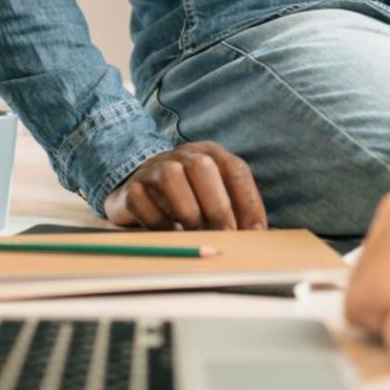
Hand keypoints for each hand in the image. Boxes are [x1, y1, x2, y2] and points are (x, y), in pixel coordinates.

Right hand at [104, 141, 267, 230]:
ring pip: (171, 178)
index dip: (248, 200)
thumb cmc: (188, 195)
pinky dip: (159, 223)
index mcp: (210, 153)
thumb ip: (234, 209)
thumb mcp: (213, 195)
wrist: (139, 187)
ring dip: (188, 211)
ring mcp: (155, 168)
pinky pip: (143, 202)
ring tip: (197, 233)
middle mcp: (183, 155)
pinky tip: (171, 234)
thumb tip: (256, 234)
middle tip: (226, 235)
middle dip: (218, 206)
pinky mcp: (133, 187)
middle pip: (202, 168)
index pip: (235, 169)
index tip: (256, 230)